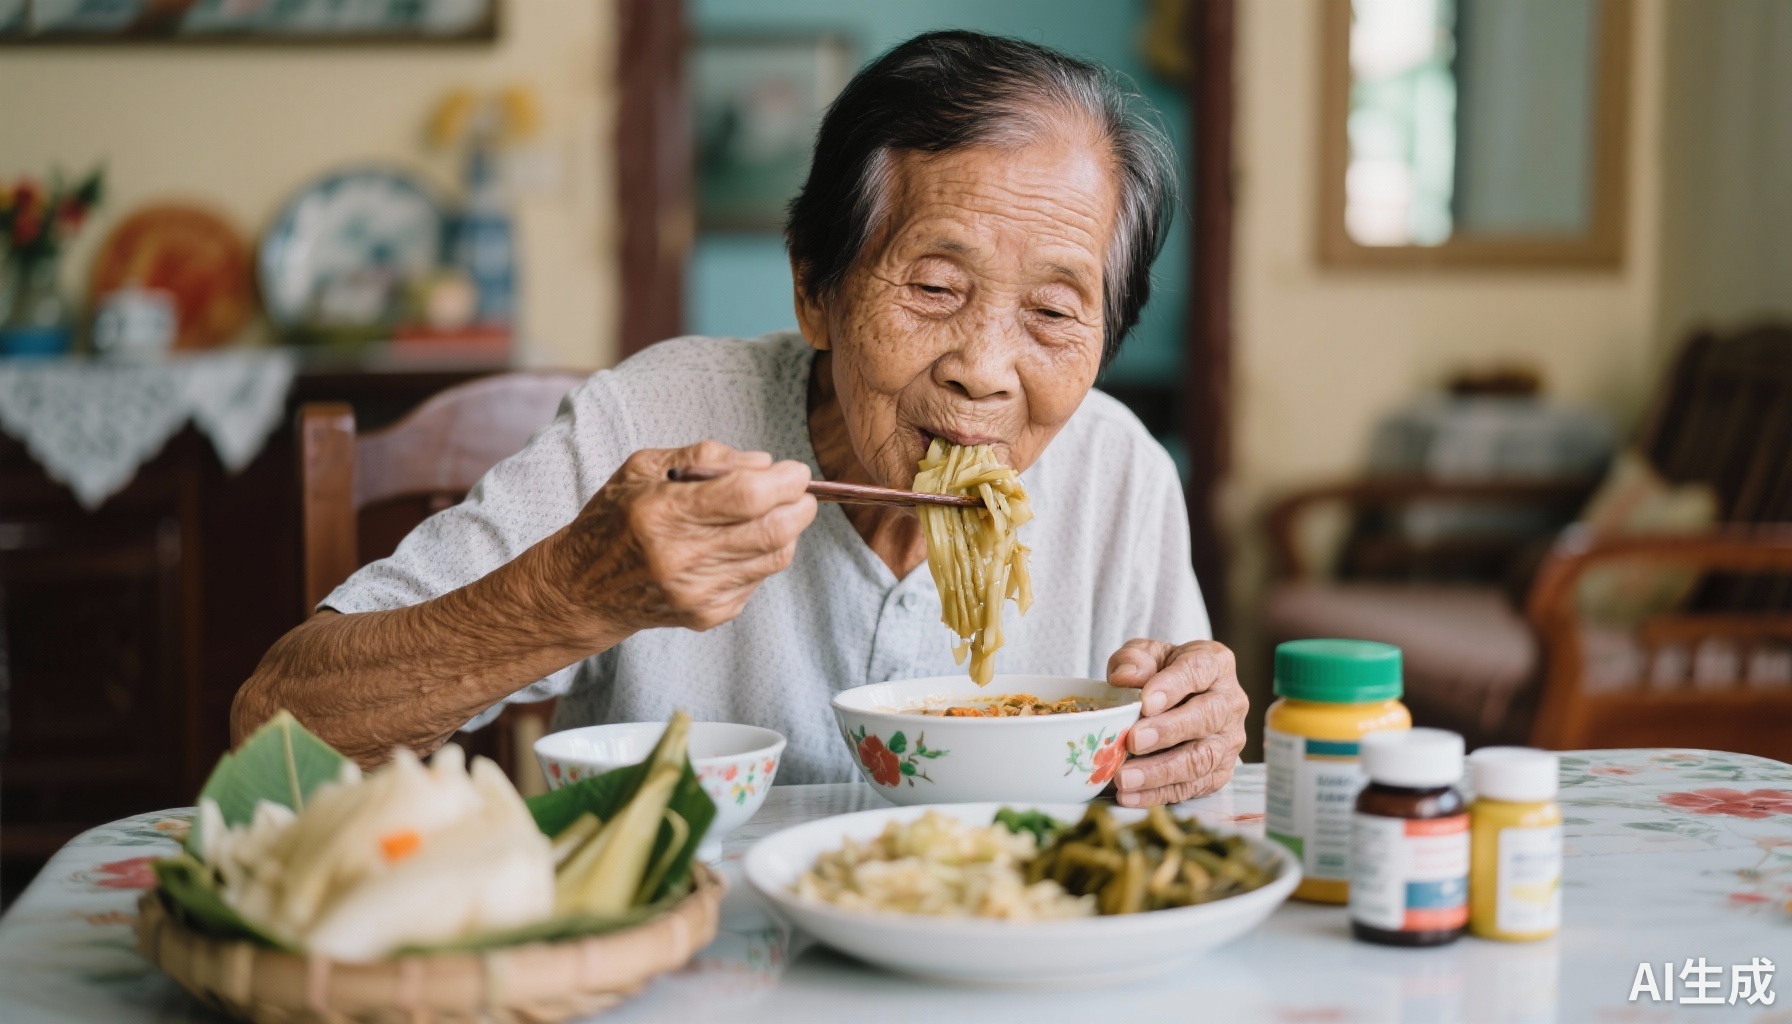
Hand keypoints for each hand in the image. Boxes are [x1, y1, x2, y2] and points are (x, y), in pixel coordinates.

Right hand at [548, 440, 817, 640]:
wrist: (584, 589)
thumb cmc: (615, 519)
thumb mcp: (644, 467)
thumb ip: (706, 456)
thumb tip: (764, 464)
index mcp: (662, 513)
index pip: (747, 497)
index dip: (785, 481)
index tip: (795, 471)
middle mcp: (681, 557)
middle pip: (772, 530)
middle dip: (800, 505)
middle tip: (799, 490)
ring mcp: (697, 592)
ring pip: (775, 557)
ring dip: (786, 529)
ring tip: (771, 512)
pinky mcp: (708, 615)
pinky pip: (759, 579)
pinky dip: (762, 555)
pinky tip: (739, 543)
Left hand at [1105, 639, 1247, 805]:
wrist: (1175, 702)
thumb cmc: (1160, 674)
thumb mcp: (1144, 655)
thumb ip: (1134, 660)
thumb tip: (1125, 677)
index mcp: (1215, 664)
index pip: (1198, 670)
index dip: (1172, 686)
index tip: (1144, 702)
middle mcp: (1230, 702)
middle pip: (1206, 718)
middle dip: (1168, 732)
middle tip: (1132, 741)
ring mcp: (1228, 740)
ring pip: (1201, 759)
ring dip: (1161, 771)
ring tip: (1124, 777)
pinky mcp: (1220, 771)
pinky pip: (1193, 787)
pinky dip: (1159, 794)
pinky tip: (1130, 796)